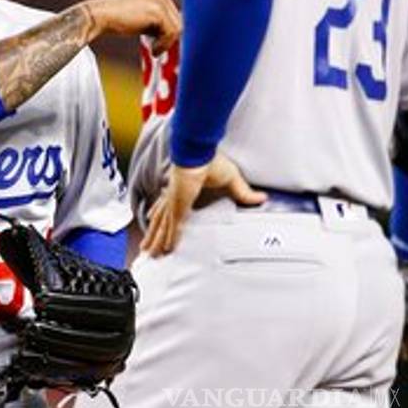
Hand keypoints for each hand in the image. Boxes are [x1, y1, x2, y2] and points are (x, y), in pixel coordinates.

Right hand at [80, 0, 181, 53]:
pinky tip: (153, 51)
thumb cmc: (113, 19)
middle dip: (166, 36)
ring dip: (166, 43)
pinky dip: (164, 45)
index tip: (157, 42)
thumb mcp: (137, 14)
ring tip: (153, 50)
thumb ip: (153, 19)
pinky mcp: (157, 11)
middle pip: (178, 19)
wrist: (96, 16)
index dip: (166, 30)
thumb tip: (172, 33)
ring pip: (177, 27)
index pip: (173, 13)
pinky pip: (172, 33)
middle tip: (154, 47)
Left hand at [141, 153, 266, 256]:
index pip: (167, 205)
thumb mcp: (231, 179)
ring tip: (150, 254)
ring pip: (163, 226)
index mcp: (181, 189)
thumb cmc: (210, 159)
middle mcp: (174, 198)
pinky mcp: (179, 207)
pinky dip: (171, 239)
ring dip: (157, 241)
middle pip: (160, 220)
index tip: (153, 220)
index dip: (160, 214)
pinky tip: (167, 250)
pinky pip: (174, 228)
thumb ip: (244, 192)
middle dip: (154, 234)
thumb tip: (261, 198)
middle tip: (147, 247)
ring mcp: (175, 203)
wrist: (199, 153)